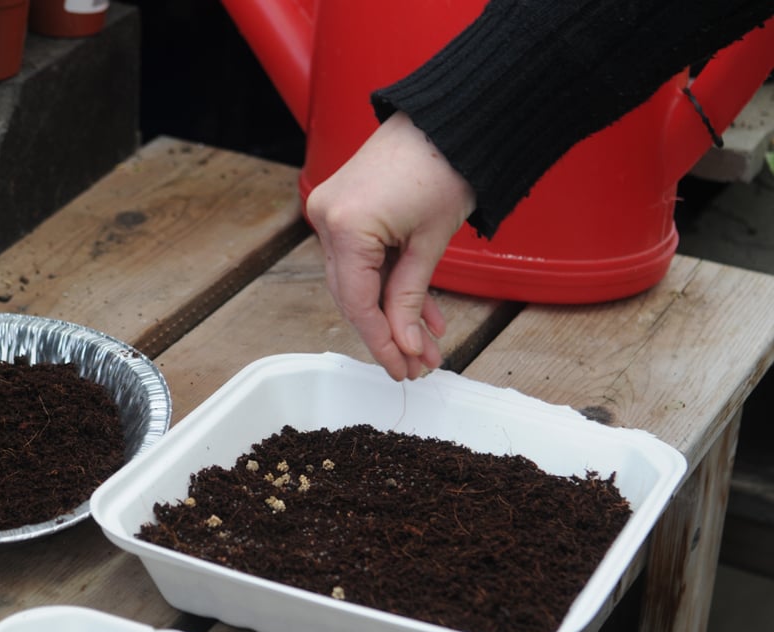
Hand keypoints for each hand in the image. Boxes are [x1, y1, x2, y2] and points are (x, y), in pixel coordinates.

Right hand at [305, 111, 476, 380]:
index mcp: (346, 225)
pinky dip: (390, 282)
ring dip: (394, 311)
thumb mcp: (430, 244)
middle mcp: (328, 218)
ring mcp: (332, 211)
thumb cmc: (446, 166)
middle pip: (353, 295)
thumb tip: (404, 344)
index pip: (357, 301)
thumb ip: (411, 297)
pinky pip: (363, 257)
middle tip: (415, 364)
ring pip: (360, 280)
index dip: (380, 341)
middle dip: (389, 332)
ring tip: (425, 342)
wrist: (448, 119)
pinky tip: (420, 310)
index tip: (401, 368)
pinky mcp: (344, 207)